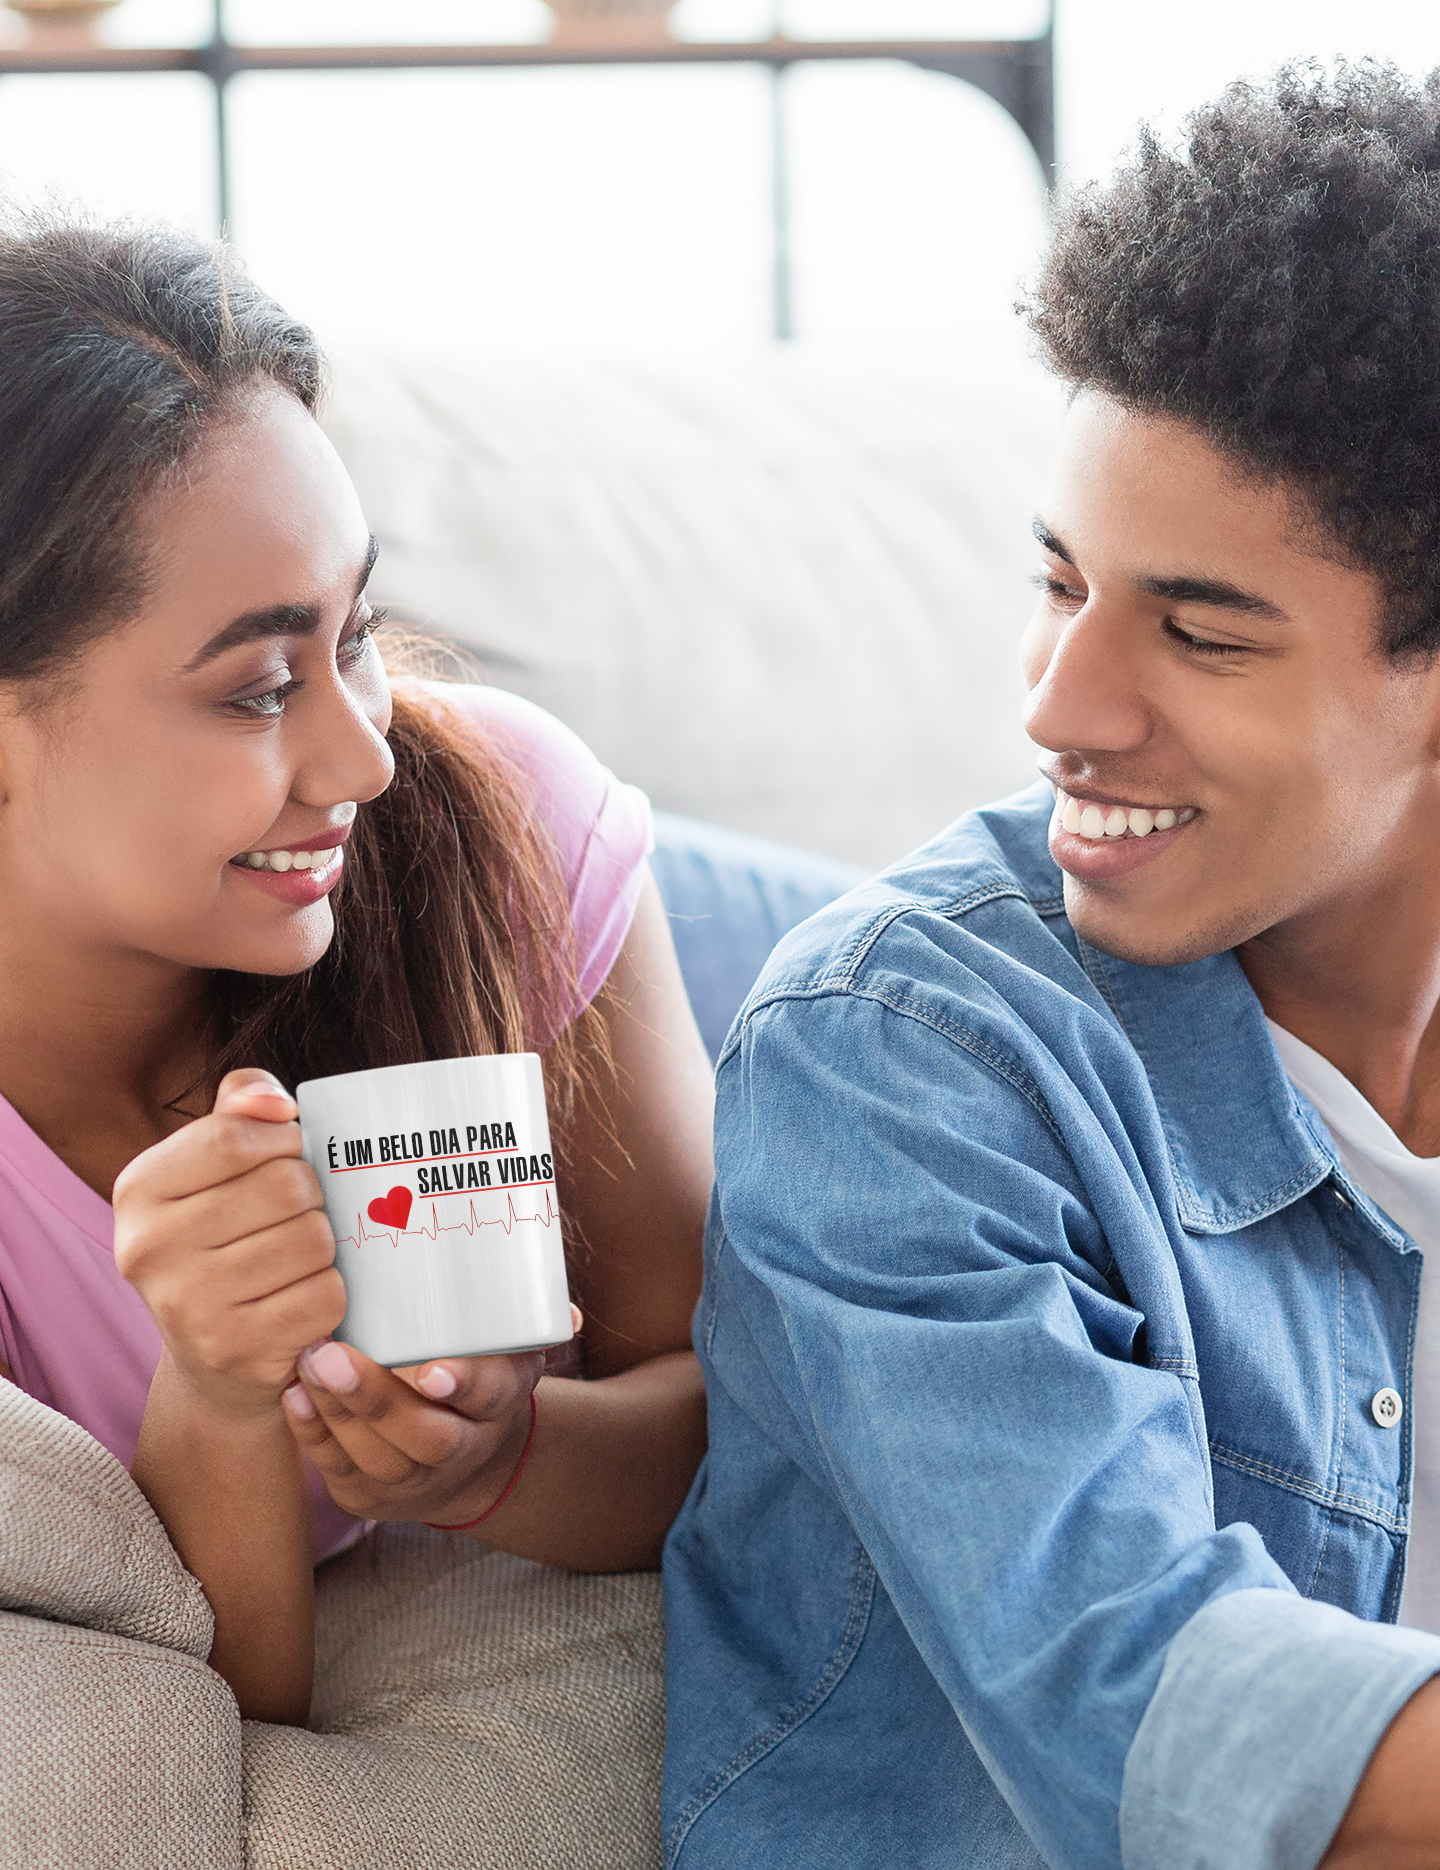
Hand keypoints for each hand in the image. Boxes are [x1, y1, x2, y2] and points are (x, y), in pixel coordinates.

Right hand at [113, 1069, 345, 1421]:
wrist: (213, 1360)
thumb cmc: (224, 1238)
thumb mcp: (212, 1165)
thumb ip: (239, 1108)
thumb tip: (274, 1102)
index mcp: (139, 1190)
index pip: (233, 1137)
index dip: (283, 1138)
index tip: (289, 1152)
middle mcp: (150, 1249)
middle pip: (284, 1186)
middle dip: (310, 1194)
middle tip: (297, 1213)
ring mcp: (189, 1306)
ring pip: (313, 1239)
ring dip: (323, 1244)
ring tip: (297, 1257)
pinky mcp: (236, 1351)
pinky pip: (325, 1295)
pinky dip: (330, 1292)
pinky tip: (302, 1296)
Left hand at [279, 1321, 576, 1526]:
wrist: (469, 1462)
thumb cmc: (483, 1378)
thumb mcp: (515, 1351)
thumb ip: (531, 1321)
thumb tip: (566, 1310)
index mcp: (499, 1406)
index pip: (487, 1398)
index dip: (463, 1385)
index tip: (431, 1370)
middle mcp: (460, 1451)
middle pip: (422, 1438)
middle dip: (375, 1400)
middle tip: (332, 1354)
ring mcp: (411, 1483)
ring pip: (375, 1457)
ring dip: (336, 1411)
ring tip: (307, 1361)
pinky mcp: (367, 1497)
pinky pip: (337, 1470)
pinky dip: (313, 1434)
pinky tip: (295, 1394)